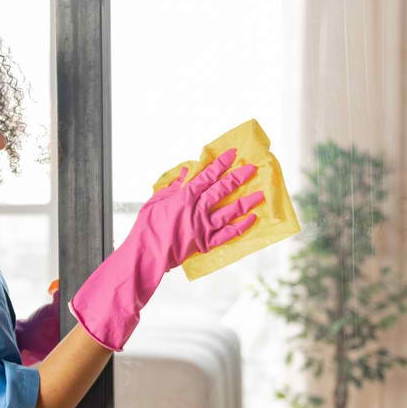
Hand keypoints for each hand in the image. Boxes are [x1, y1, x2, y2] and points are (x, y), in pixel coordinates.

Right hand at [136, 148, 264, 267]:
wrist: (146, 253)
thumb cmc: (147, 226)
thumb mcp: (156, 200)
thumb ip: (174, 186)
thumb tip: (188, 172)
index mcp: (184, 197)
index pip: (206, 176)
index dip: (220, 164)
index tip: (232, 154)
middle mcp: (197, 210)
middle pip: (221, 190)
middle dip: (238, 177)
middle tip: (252, 168)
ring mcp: (203, 227)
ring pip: (230, 211)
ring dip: (246, 202)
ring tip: (260, 194)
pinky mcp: (205, 243)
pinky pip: (228, 234)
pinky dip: (241, 227)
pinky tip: (252, 219)